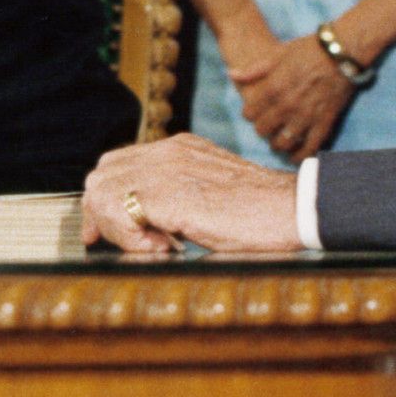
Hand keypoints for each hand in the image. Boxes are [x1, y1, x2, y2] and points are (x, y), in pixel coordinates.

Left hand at [82, 134, 303, 253]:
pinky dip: (129, 235)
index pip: (119, 163)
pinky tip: (160, 248)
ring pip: (105, 190)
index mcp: (179, 148)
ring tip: (151, 247)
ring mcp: (169, 168)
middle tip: (114, 243)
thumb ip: (180, 199)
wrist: (294, 208)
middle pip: (103, 173)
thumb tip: (150, 229)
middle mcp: (169, 151)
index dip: (106, 199)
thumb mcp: (211, 195)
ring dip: (117, 227)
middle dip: (100, 212)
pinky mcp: (172, 192)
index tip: (105, 231)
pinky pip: (122, 209)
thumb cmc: (262, 212)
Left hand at [229, 34, 354, 162]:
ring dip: (278, 145)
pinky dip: (301, 156)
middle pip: (263, 130)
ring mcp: (306, 116)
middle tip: (266, 126)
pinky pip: (310, 148)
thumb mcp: (278, 54)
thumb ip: (255, 69)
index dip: (250, 113)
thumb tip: (232, 75)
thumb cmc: (309, 49)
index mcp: (273, 87)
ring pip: (283, 143)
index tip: (254, 112)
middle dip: (262, 129)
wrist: (343, 51)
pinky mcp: (324, 123)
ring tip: (279, 142)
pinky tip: (296, 156)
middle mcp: (287, 105)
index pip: (250, 113)